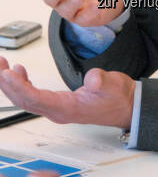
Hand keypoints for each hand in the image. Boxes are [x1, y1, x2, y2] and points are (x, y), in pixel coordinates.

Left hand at [0, 57, 133, 128]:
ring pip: (24, 99)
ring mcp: (55, 109)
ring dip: (10, 84)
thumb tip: (92, 78)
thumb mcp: (113, 85)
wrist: (126, 107)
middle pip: (23, 100)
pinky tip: (18, 72)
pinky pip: (31, 96)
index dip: (18, 86)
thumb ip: (102, 81)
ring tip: (1, 65)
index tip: (6, 73)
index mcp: (66, 108)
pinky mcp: (57, 104)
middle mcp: (56, 111)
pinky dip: (21, 84)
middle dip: (6, 83)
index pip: (35, 99)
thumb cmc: (118, 98)